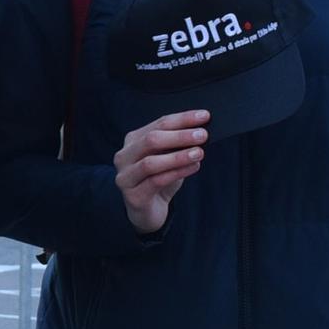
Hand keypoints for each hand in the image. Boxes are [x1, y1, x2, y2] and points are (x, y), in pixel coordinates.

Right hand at [115, 109, 206, 233]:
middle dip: (180, 136)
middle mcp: (124, 156)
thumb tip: (200, 131)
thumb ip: (178, 145)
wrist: (147, 212)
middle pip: (151, 139)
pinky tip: (193, 168)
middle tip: (202, 135)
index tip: (204, 116)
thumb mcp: (169, 158)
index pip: (159, 123)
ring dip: (178, 156)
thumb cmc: (159, 180)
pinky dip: (176, 173)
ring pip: (151, 162)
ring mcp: (125, 176)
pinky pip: (155, 182)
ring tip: (199, 153)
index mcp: (134, 140)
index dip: (183, 119)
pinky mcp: (132, 196)